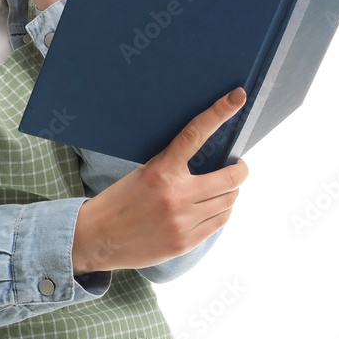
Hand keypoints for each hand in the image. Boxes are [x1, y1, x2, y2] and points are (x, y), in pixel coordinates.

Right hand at [71, 88, 249, 274]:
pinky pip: (220, 222)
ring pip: (229, 201)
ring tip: (222, 188)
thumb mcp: (143, 173)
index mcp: (160, 170)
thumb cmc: (120, 200)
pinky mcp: (185, 242)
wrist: (99, 237)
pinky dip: (222, 211)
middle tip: (238, 165)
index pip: (195, 134)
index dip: (219, 112)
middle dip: (240, 170)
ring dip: (231, 192)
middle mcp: (175, 195)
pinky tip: (214, 206)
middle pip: (230, 178)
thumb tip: (208, 160)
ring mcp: (183, 221)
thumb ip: (173, 166)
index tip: (236, 97)